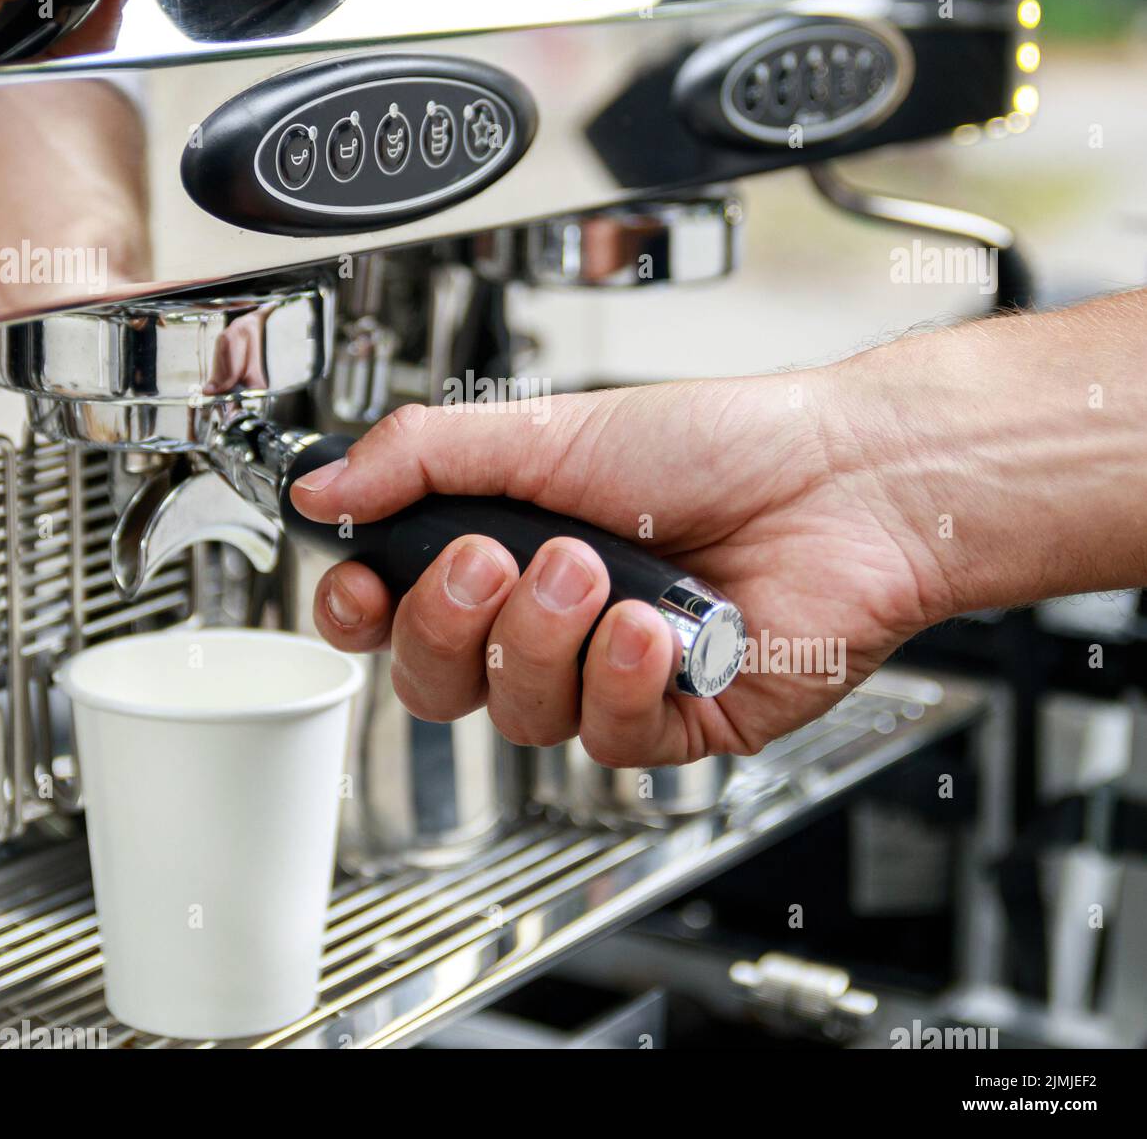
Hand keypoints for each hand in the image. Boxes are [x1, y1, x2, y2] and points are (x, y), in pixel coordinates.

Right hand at [291, 376, 948, 765]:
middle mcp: (549, 619)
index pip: (394, 612)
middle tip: (495, 557)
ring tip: (598, 570)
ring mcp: (607, 675)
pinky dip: (621, 678)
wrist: (842, 481)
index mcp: (507, 547)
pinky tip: (654, 626)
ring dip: (547, 636)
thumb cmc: (716, 444)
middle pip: (437, 681)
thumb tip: (324, 488)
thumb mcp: (548, 428)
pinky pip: (605, 740)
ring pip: (517, 714)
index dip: (361, 614)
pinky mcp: (671, 720)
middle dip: (453, 622)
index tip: (360, 585)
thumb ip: (423, 455)